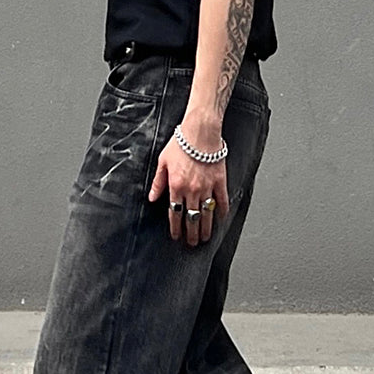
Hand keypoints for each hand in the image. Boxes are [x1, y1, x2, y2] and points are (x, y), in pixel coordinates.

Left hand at [148, 116, 229, 246]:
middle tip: (191, 243)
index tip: (176, 236)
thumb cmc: (181, 143)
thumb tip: (152, 197)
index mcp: (176, 187)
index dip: (175, 227)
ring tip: (204, 238)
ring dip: (205, 229)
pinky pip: (222, 201)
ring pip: (206, 214)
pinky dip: (221, 212)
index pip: (175, 213)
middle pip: (191, 218)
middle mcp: (191, 190)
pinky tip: (220, 220)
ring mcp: (207, 187)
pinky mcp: (220, 182)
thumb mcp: (163, 162)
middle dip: (191, 233)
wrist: (200, 131)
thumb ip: (158, 182)